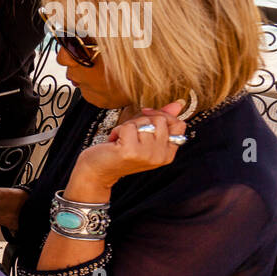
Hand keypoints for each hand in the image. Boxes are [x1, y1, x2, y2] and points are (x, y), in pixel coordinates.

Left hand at [71, 101, 186, 193]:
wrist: (97, 172)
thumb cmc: (119, 153)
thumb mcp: (144, 137)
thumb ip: (162, 121)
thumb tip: (179, 103)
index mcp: (168, 154)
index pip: (179, 125)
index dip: (162, 115)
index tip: (146, 116)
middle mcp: (161, 156)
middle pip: (160, 120)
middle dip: (141, 120)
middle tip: (129, 133)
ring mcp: (147, 155)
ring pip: (144, 121)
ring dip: (128, 126)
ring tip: (121, 139)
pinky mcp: (131, 151)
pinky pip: (128, 126)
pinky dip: (117, 130)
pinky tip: (114, 142)